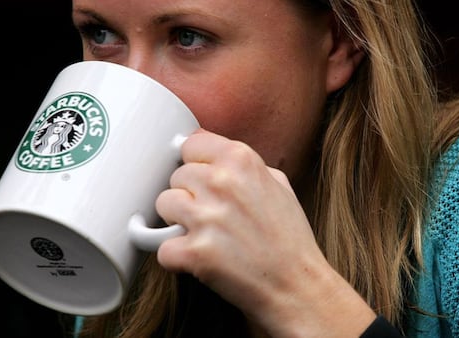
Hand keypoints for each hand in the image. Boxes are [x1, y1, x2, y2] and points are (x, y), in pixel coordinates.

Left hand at [156, 129, 374, 336]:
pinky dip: (176, 257)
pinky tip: (198, 260)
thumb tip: (210, 152)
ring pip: (163, 204)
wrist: (297, 286)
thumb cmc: (289, 238)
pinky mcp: (194, 252)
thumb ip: (243, 164)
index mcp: (241, 159)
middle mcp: (221, 182)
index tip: (202, 181)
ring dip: (177, 222)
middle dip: (189, 195)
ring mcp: (206, 217)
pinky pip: (161, 246)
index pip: (191, 144)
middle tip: (211, 217)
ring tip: (203, 235)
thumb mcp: (278, 184)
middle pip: (176, 176)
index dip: (195, 165)